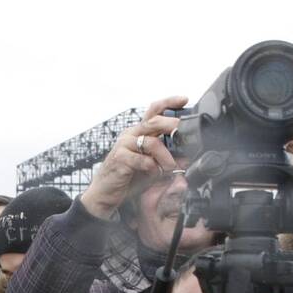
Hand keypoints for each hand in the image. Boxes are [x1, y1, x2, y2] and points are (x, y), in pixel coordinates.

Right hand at [81, 96, 186, 218]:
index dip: (169, 102)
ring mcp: (124, 146)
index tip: (184, 99)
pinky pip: (142, 160)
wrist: (105, 193)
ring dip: (166, 156)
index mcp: (138, 132)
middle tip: (185, 134)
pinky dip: (152, 167)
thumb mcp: (152, 167)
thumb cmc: (127, 177)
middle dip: (173, 125)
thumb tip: (187, 157)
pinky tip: (154, 173)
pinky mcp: (120, 159)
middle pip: (154, 121)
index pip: (153, 111)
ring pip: (151, 142)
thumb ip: (167, 160)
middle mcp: (131, 135)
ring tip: (171, 167)